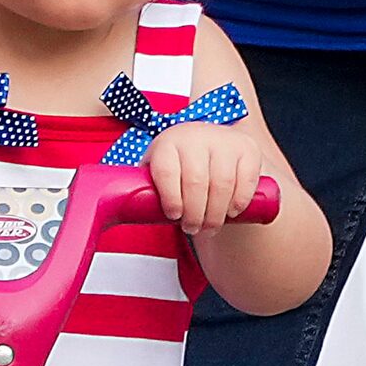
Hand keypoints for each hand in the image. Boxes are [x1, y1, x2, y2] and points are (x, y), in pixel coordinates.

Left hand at [146, 122, 266, 235]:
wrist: (211, 142)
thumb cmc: (178, 166)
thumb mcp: (158, 169)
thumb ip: (142, 186)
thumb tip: (117, 211)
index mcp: (167, 142)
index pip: (167, 170)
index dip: (170, 197)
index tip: (174, 216)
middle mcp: (195, 136)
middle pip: (197, 182)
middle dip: (195, 213)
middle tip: (192, 229)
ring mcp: (224, 141)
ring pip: (222, 184)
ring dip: (216, 213)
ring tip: (209, 227)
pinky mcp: (248, 148)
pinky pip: (246, 179)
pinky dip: (240, 200)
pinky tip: (232, 212)